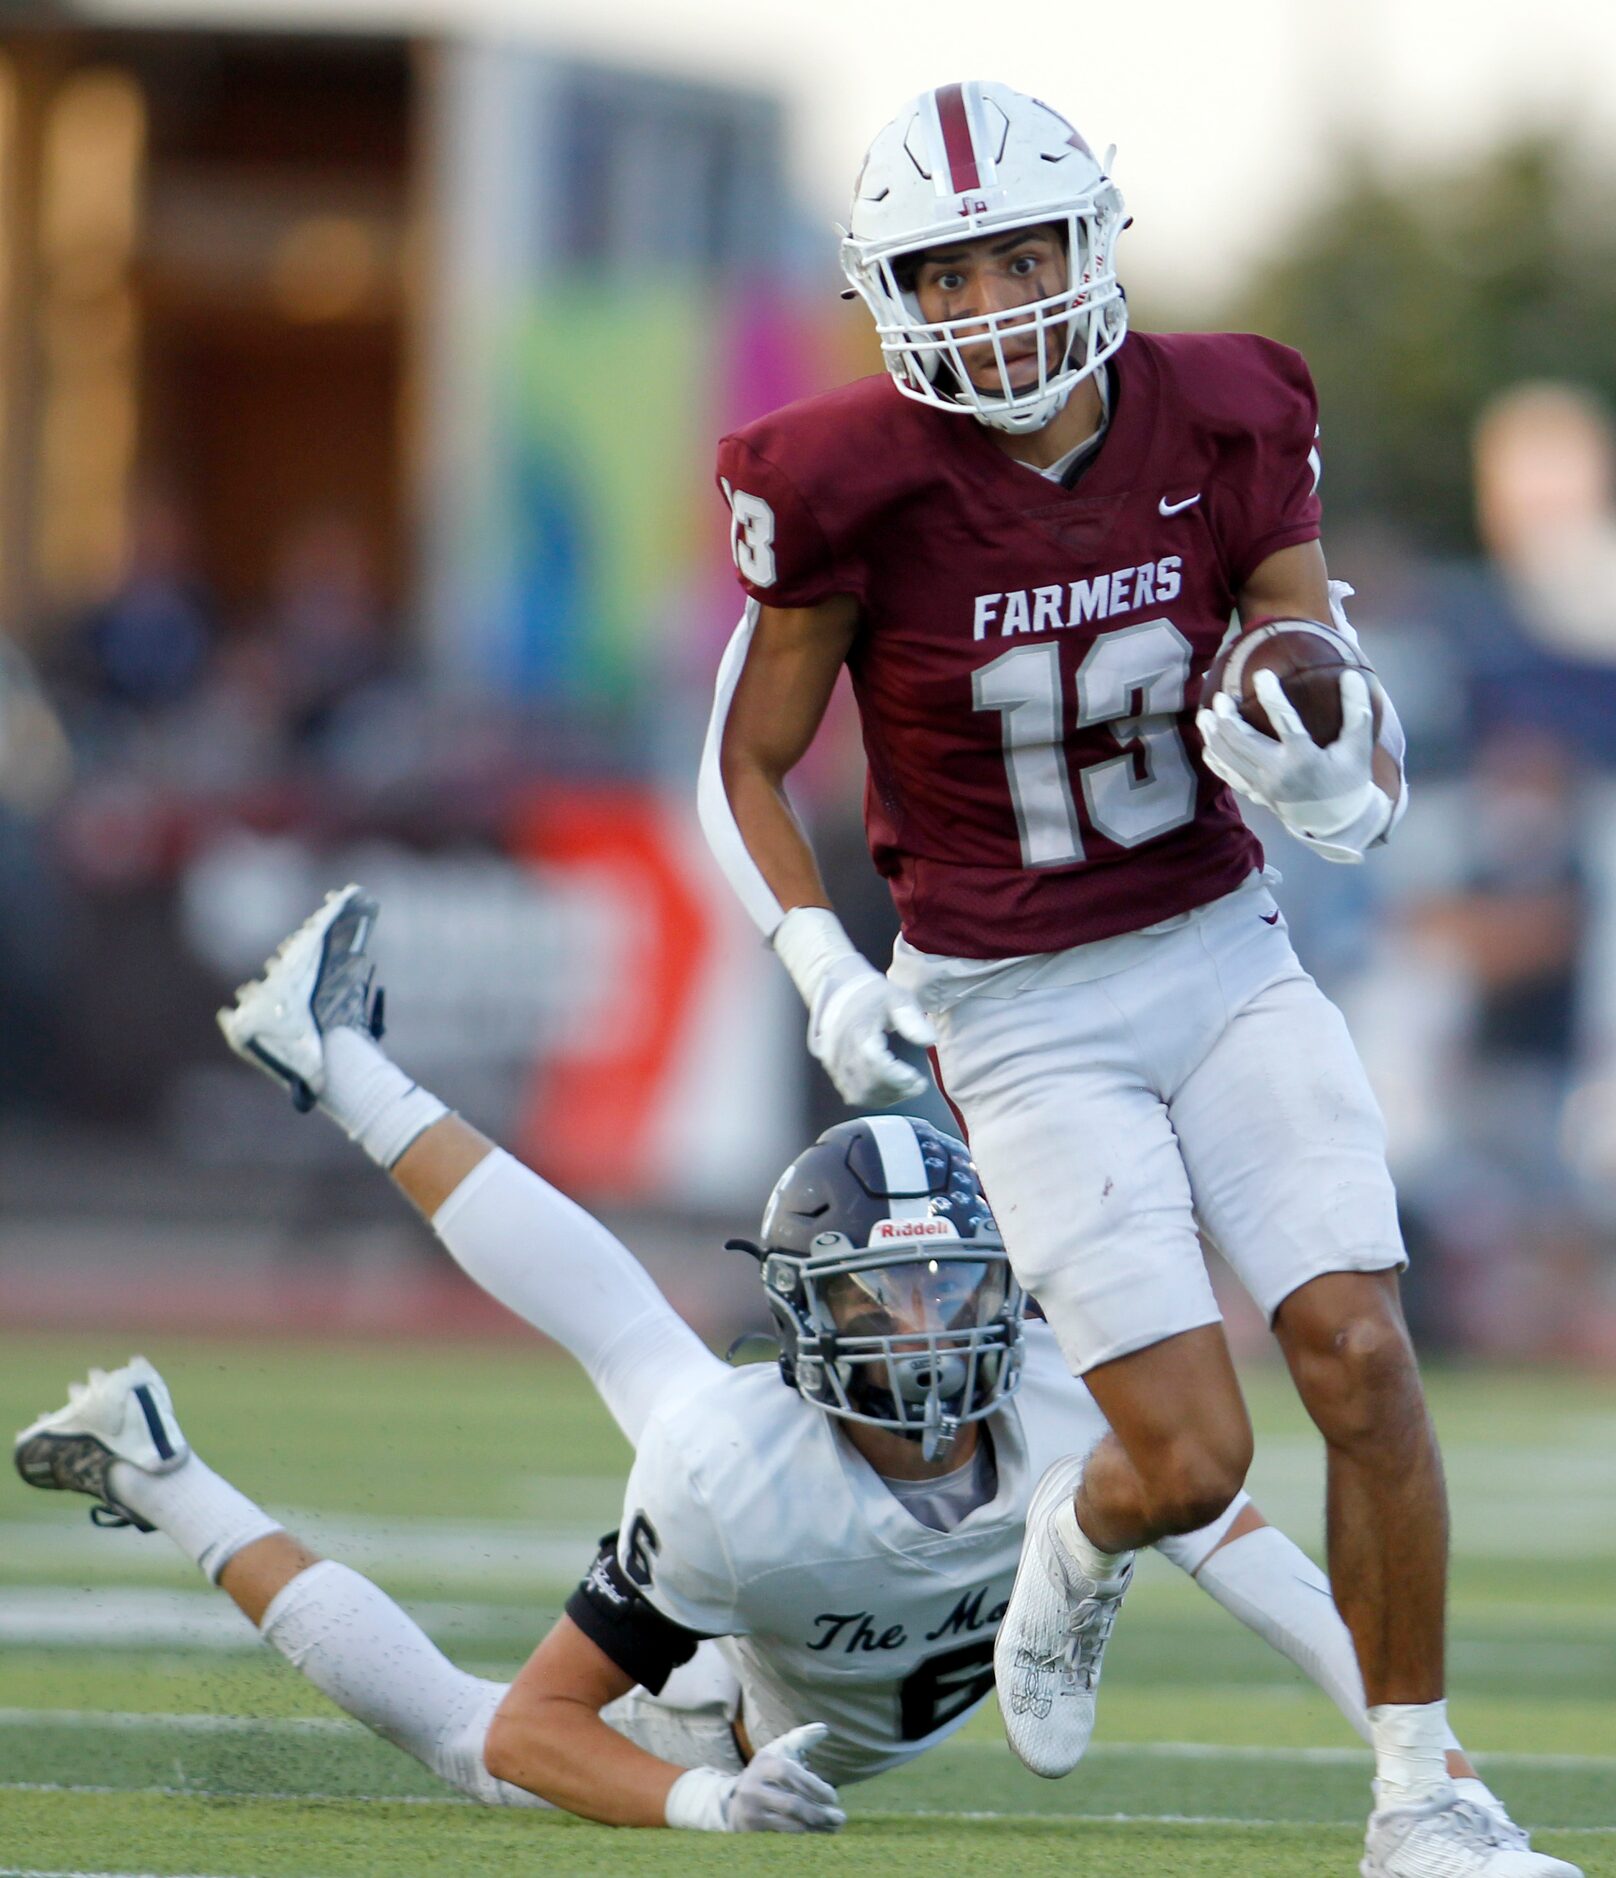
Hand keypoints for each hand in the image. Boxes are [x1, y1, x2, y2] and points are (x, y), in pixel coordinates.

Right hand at [664, 1724, 844, 1832]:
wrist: (734, 1802)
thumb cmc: (767, 1772)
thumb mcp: (779, 1751)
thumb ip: (801, 1738)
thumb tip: (824, 1728)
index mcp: (762, 1763)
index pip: (789, 1774)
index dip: (813, 1785)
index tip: (834, 1796)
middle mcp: (753, 1788)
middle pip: (791, 1804)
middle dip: (819, 1812)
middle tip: (840, 1817)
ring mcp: (751, 1813)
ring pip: (788, 1825)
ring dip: (816, 1829)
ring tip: (834, 1829)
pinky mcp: (752, 1834)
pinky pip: (782, 1839)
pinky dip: (804, 1839)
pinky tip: (819, 1837)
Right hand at [772, 906, 935, 1106]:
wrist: (840, 991)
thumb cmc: (872, 995)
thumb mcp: (897, 998)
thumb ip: (912, 1019)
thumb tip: (931, 1041)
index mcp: (857, 1029)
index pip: (874, 1063)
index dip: (898, 1077)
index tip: (918, 1080)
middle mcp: (840, 1050)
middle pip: (868, 1084)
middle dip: (897, 1090)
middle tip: (917, 1085)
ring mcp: (833, 1062)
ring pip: (859, 1094)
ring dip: (886, 1097)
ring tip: (906, 1088)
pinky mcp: (832, 1070)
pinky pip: (851, 1094)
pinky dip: (873, 1097)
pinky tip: (890, 1089)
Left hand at [1196, 668, 1391, 862]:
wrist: (1338, 822)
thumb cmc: (1349, 780)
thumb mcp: (1358, 747)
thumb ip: (1357, 710)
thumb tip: (1352, 675)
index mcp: (1303, 758)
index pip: (1283, 720)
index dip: (1271, 695)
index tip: (1261, 674)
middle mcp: (1277, 772)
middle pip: (1239, 740)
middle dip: (1225, 716)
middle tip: (1219, 696)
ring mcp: (1262, 785)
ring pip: (1227, 757)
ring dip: (1213, 734)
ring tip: (1205, 714)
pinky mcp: (1255, 794)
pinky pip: (1227, 775)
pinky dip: (1214, 758)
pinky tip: (1208, 743)